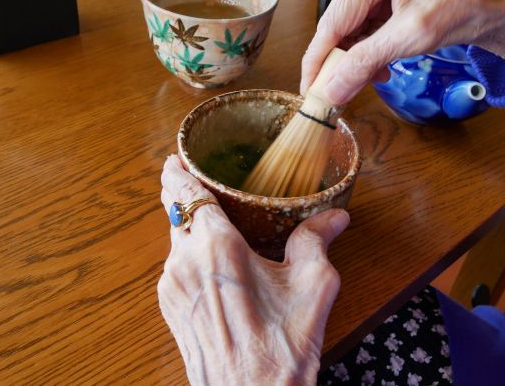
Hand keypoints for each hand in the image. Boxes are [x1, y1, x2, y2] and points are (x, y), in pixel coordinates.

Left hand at [158, 155, 349, 384]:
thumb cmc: (282, 345)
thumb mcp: (313, 286)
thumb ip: (317, 240)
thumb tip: (335, 216)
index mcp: (215, 246)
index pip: (183, 191)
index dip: (176, 171)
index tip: (176, 159)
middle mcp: (183, 261)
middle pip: (175, 212)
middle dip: (186, 198)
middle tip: (205, 189)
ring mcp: (171, 287)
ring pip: (174, 241)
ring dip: (191, 231)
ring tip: (220, 232)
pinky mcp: (169, 309)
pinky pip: (175, 269)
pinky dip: (189, 258)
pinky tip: (216, 270)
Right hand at [301, 0, 504, 105]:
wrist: (492, 6)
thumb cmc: (462, 8)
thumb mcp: (411, 38)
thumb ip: (364, 63)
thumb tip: (330, 91)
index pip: (333, 21)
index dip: (318, 60)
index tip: (308, 91)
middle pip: (338, 26)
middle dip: (340, 62)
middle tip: (337, 95)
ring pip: (348, 31)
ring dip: (356, 60)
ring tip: (372, 78)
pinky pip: (361, 29)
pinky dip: (367, 52)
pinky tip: (380, 67)